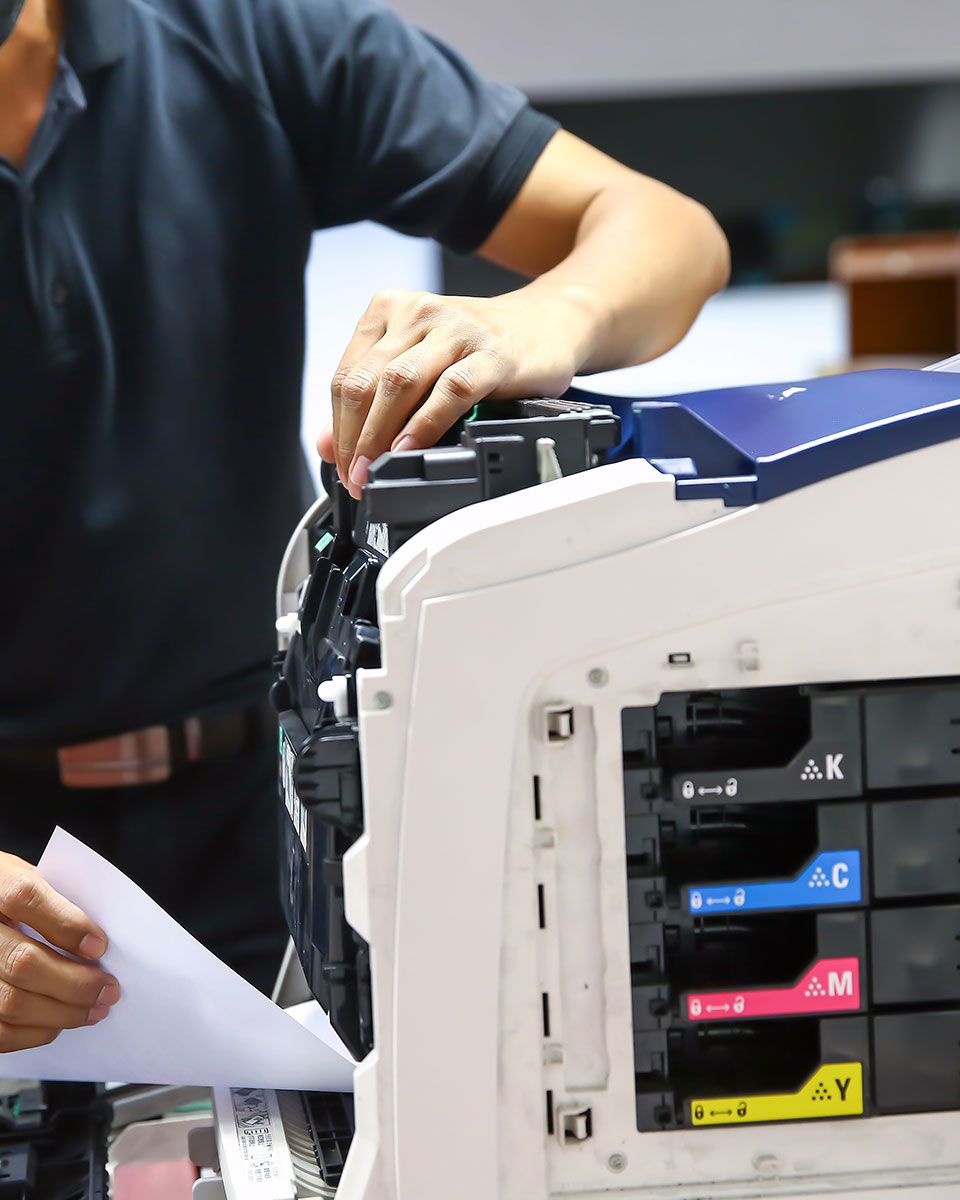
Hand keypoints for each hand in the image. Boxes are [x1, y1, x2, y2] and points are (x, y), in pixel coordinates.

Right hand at [0, 853, 119, 1050]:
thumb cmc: (10, 892)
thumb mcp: (31, 877)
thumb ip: (59, 899)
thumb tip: (100, 939)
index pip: (23, 898)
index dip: (65, 923)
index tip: (100, 946)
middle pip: (22, 961)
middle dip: (75, 982)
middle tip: (108, 989)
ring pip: (11, 1002)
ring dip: (62, 1013)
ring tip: (94, 1009)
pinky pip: (0, 1031)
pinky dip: (35, 1032)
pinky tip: (58, 1022)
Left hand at [317, 287, 597, 498]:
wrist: (551, 322)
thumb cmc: (482, 346)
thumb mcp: (420, 362)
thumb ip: (374, 397)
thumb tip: (327, 444)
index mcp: (390, 310)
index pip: (346, 375)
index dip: (337, 428)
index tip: (341, 466)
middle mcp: (419, 313)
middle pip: (367, 382)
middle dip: (354, 438)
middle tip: (356, 478)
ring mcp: (456, 331)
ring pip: (399, 384)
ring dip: (380, 436)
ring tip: (374, 470)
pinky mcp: (492, 353)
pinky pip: (450, 391)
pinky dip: (425, 425)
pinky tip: (412, 450)